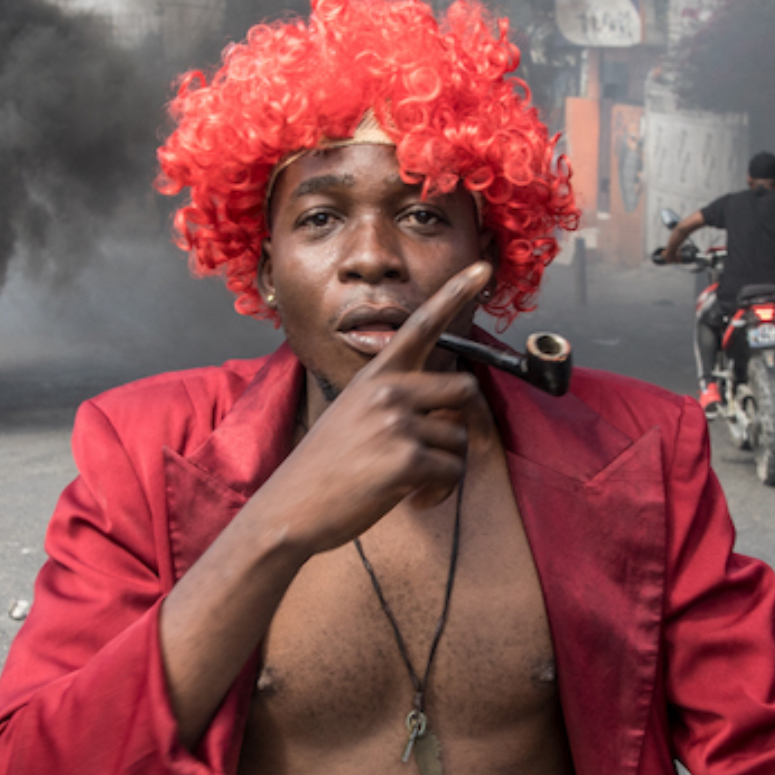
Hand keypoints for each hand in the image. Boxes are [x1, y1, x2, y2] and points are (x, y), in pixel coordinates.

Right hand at [243, 259, 491, 557]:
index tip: (483, 268)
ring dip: (444, 467)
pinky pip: (452, 471)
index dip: (455, 293)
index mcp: (376, 375)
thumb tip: (445, 409)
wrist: (290, 507)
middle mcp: (388, 389)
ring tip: (408, 483)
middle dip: (453, 424)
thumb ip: (394, 401)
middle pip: (463, 389)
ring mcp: (397, 422)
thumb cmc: (325, 467)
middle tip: (426, 453)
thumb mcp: (352, 415)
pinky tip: (411, 500)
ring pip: (459, 437)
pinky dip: (438, 492)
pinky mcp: (406, 458)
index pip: (421, 324)